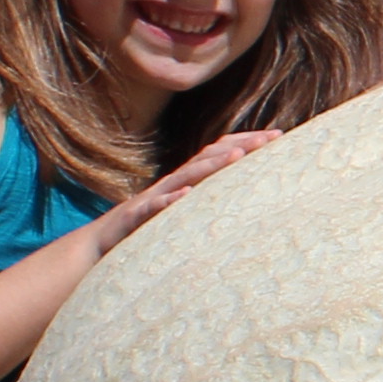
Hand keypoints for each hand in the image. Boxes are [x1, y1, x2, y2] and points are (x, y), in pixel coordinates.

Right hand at [95, 127, 278, 251]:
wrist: (103, 244)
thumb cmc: (150, 229)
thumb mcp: (187, 213)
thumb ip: (211, 200)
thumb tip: (249, 197)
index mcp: (187, 181)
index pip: (220, 152)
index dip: (248, 141)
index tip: (279, 136)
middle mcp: (173, 182)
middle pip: (209, 156)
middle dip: (240, 146)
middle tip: (271, 140)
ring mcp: (155, 197)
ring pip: (186, 176)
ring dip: (212, 165)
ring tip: (238, 157)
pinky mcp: (137, 217)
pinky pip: (155, 206)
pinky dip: (171, 199)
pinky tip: (188, 195)